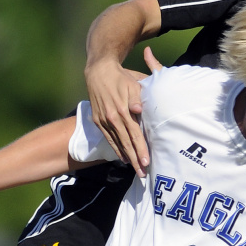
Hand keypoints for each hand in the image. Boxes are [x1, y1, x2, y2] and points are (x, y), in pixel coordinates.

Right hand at [84, 47, 163, 177]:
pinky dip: (116, 149)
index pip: (135, 134)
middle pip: (127, 143)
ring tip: (135, 168)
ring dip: (127, 157)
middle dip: (135, 159)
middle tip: (143, 173)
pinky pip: (108, 138)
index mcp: (123, 110)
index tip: (147, 162)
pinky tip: (122, 157)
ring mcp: (104, 121)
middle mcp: (112, 118)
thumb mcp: (132, 83)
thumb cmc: (122, 77)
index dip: (141, 149)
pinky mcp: (98, 121)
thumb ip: (137, 98)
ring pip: (117, 143)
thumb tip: (139, 110)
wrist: (99, 71)